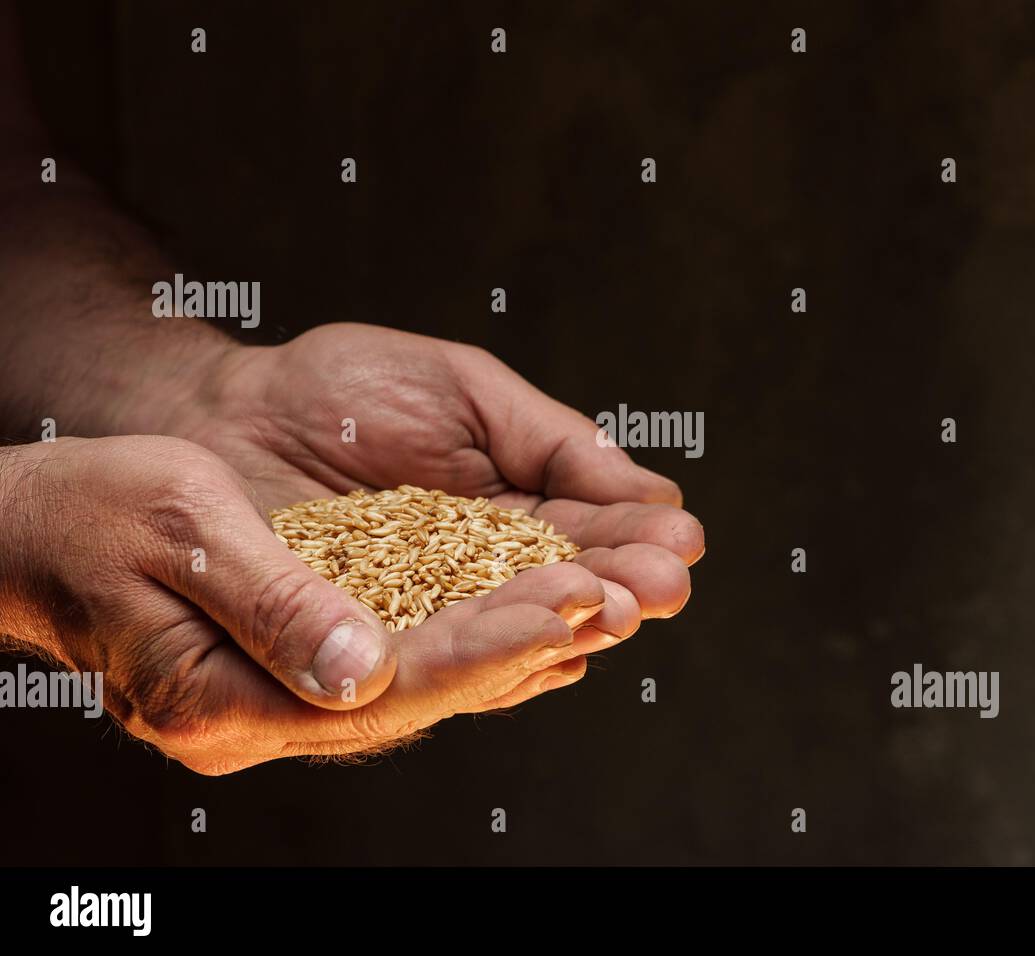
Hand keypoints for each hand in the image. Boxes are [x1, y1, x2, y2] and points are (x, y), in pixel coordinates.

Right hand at [0, 435, 644, 773]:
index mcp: (230, 699)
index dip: (487, 643)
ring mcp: (305, 693)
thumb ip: (272, 603)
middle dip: (544, 635)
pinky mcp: (326, 658)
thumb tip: (364, 670)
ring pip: (447, 670)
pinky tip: (559, 603)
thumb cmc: (98, 511)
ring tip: (628, 587)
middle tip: (635, 591)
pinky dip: (497, 624)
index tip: (571, 600)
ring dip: (541, 630)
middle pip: (440, 685)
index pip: (391, 683)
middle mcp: (281, 713)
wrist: (56, 519)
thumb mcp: (178, 530)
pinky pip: (429, 650)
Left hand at [174, 322, 704, 656]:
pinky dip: (495, 665)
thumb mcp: (467, 391)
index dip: (637, 538)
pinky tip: (547, 660)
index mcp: (522, 511)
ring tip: (613, 611)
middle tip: (660, 587)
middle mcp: (488, 574)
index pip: (594, 532)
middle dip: (620, 587)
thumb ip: (554, 441)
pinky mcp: (377, 647)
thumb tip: (651, 490)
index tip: (678, 540)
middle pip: (569, 591)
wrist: (227, 414)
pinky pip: (440, 666)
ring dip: (571, 625)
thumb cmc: (347, 391)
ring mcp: (435, 615)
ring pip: (515, 633)